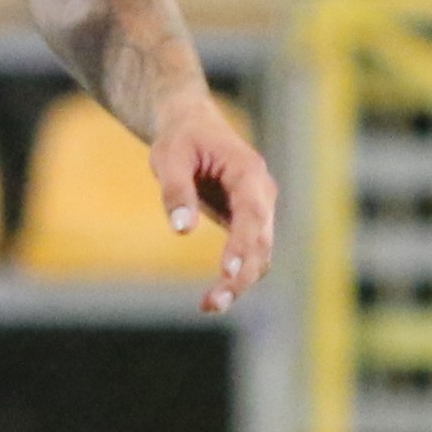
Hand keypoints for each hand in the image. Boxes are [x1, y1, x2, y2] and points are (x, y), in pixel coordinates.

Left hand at [147, 97, 277, 316]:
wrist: (192, 125)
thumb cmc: (180, 138)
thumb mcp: (169, 157)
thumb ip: (176, 190)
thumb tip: (182, 230)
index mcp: (248, 171)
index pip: (252, 214)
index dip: (242, 245)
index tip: (227, 271)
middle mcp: (262, 192)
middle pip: (262, 242)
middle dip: (241, 276)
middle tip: (212, 303)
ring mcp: (260, 209)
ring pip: (261, 254)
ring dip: (240, 282)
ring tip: (208, 305)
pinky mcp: (249, 222)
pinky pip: (250, 254)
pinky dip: (236, 275)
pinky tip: (212, 296)